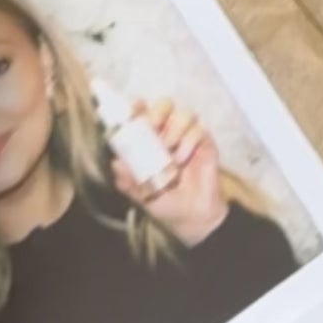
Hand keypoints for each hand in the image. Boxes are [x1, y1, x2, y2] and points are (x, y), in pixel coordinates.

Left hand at [109, 97, 228, 245]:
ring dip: (174, 129)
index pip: (143, 114)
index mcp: (150, 140)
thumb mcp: (141, 195)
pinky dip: (189, 142)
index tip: (134, 109)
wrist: (192, 217)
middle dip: (157, 113)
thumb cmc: (165, 202)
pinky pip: (199, 130)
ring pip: (184, 114)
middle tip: (153, 127)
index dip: (138, 107)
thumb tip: (116, 164)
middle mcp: (169, 133)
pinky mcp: (205, 143)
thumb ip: (128, 182)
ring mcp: (188, 137)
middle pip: (165, 105)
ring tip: (170, 150)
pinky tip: (183, 159)